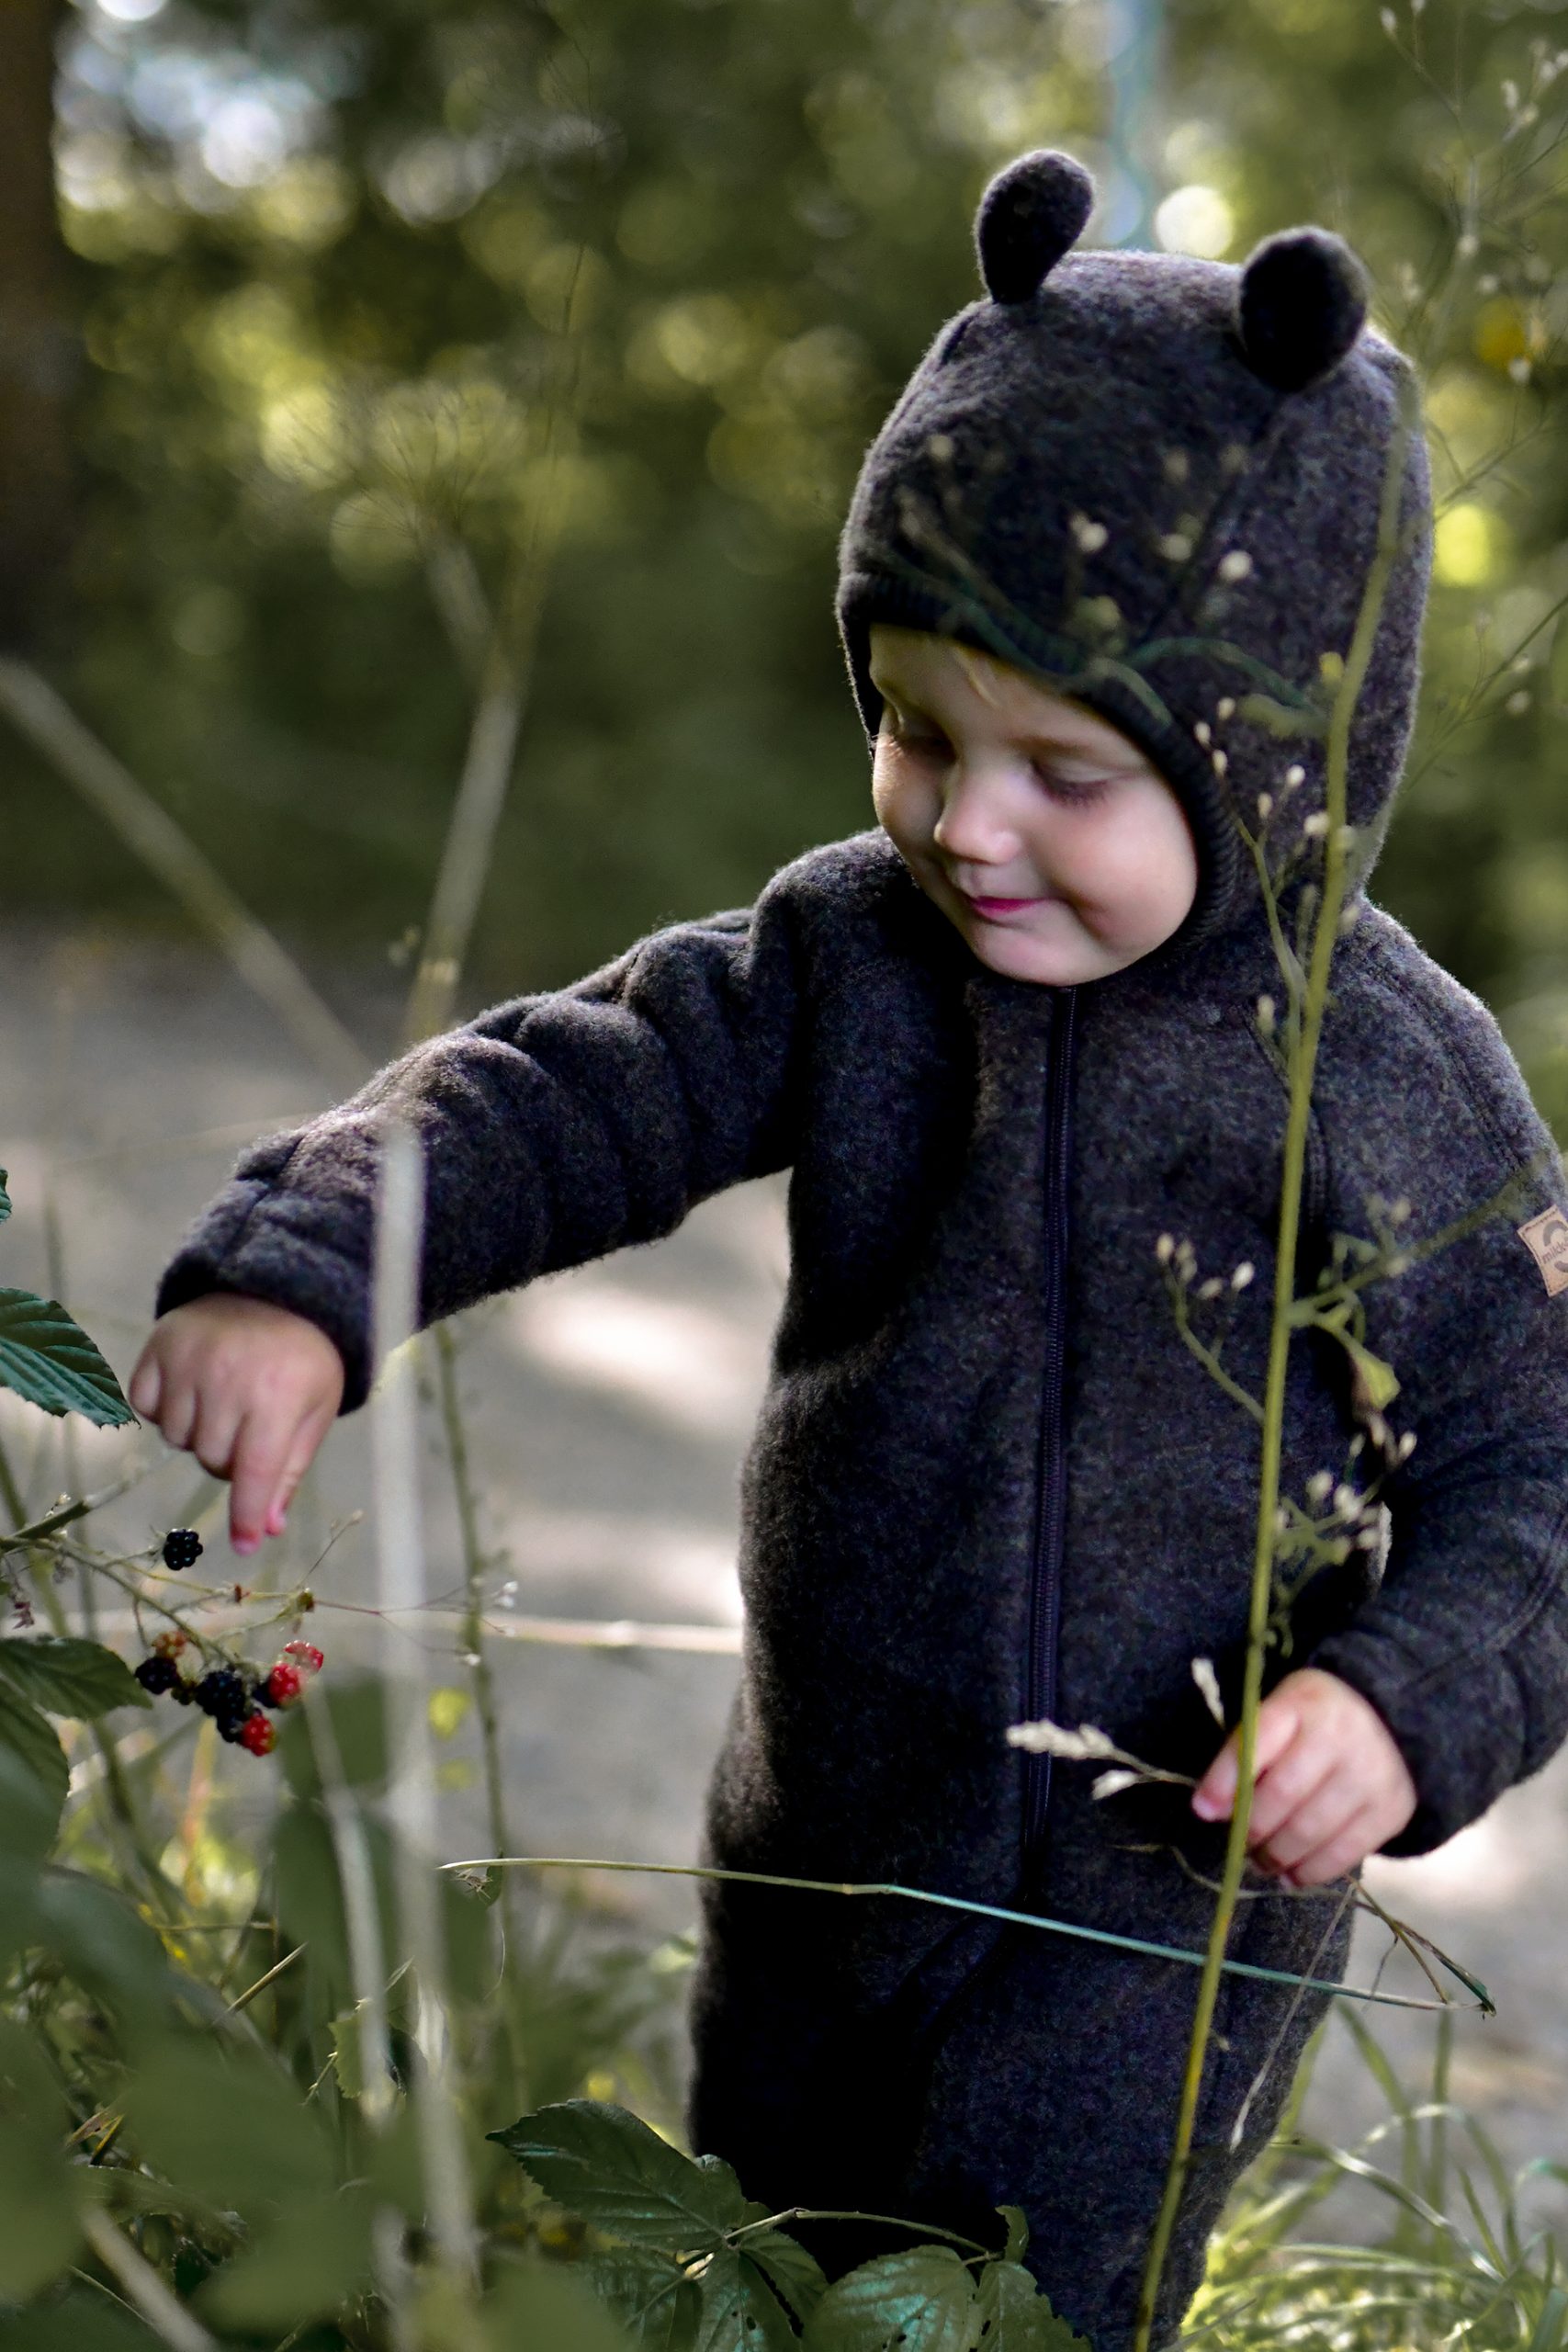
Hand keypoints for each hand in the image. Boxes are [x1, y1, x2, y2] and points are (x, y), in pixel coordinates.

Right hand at [129, 1295, 344, 1556]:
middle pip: (211, 1460)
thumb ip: (289, 1470)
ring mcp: (189, 1359)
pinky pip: (145, 1405)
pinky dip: (164, 1407)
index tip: (244, 1545)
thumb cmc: (303, 1358)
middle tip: (248, 1428)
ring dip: (198, 1433)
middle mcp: (229, 1379)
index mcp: (278, 1396)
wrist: (277, 1289)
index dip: (245, 1514)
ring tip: (223, 1400)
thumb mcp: (315, 1410)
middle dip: (229, 1459)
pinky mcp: (159, 1345)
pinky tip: (192, 1386)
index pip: (253, 1471)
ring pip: (176, 1438)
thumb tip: (266, 1528)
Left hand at [1190, 1667, 1416, 1886]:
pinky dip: (1308, 1872)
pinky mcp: (1390, 1811)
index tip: (1203, 1811)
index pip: (1256, 1742)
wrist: (1390, 1722)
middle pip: (1281, 1795)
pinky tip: (1290, 1875)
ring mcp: (1370, 1776)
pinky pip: (1342, 1854)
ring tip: (1261, 1862)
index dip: (1224, 1780)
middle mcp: (1340, 1737)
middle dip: (1250, 1828)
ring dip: (1274, 1856)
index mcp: (1303, 1703)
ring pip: (1308, 1831)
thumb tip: (1210, 1810)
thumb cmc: (1314, 1721)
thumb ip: (1247, 1752)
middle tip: (1238, 1844)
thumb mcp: (1279, 1714)